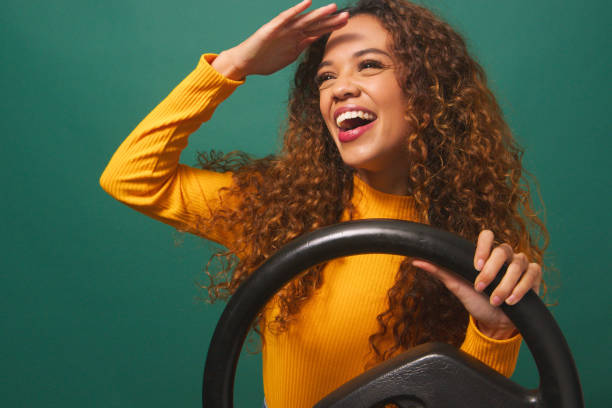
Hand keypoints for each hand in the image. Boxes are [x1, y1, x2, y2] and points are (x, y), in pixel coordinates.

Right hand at [212, 0, 348, 79]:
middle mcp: (291, 32)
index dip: (331, 27)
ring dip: (318, 14)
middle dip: (331, 21)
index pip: (317, 31)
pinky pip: (286, 18)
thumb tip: (312, 41)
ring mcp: (282, 30)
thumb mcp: (288, 56)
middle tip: (347, 16)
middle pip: (315, 25)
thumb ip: (300, 47)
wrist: (245, 62)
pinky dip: (296, 10)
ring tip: (332, 8)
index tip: (345, 23)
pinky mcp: (272, 30)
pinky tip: (307, 3)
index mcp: (296, 39)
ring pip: (304, 21)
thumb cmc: (264, 60)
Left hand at [411, 230, 541, 339]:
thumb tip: (414, 260)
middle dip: (492, 271)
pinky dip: (522, 288)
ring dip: (505, 284)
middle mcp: (504, 255)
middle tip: (481, 288)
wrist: (494, 321)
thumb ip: (439, 271)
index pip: (487, 235)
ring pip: (518, 264)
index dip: (482, 247)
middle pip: (503, 250)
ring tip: (497, 301)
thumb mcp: (456, 286)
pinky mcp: (534, 275)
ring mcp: (520, 263)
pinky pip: (532, 273)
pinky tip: (512, 300)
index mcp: (486, 253)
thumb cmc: (475, 300)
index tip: (475, 266)